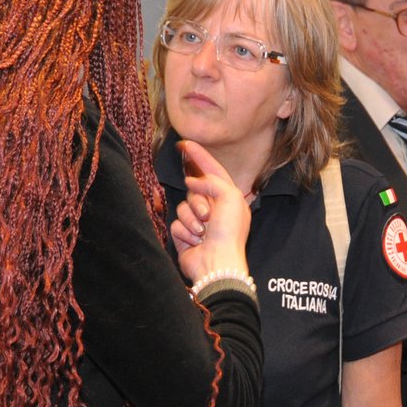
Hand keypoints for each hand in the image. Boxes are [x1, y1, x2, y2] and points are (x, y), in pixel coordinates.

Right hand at [170, 140, 251, 284]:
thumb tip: (192, 182)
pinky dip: (184, 232)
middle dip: (198, 202)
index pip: (211, 170)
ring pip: (182, 207)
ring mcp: (198, 222)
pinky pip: (175, 223)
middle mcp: (214, 208)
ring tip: (202, 232)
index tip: (185, 143)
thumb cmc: (229, 232)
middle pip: (193, 190)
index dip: (199, 156)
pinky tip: (195, 242)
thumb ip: (212, 181)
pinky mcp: (185, 235)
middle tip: (208, 216)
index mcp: (228, 198)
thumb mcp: (230, 197)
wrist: (217, 263)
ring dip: (191, 219)